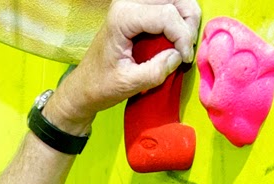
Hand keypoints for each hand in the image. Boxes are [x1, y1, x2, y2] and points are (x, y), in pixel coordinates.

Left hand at [50, 0, 201, 129]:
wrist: (85, 85)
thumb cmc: (101, 85)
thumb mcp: (128, 84)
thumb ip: (155, 71)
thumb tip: (178, 57)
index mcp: (123, 17)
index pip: (166, 14)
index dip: (182, 36)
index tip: (185, 59)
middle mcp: (128, 2)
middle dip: (187, 22)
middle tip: (186, 49)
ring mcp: (132, 3)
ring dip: (185, 18)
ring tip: (183, 44)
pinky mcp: (137, 9)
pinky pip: (166, 5)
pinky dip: (177, 19)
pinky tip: (175, 39)